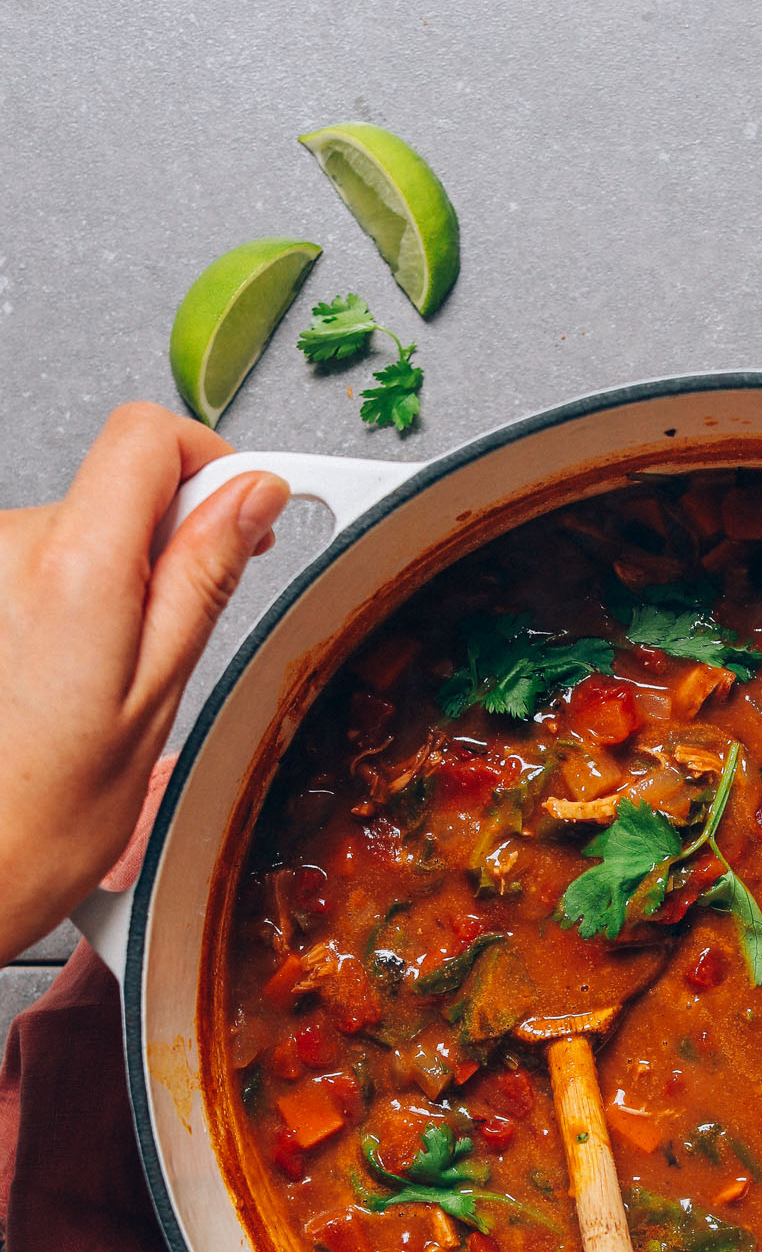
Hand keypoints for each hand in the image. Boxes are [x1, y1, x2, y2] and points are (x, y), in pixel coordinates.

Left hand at [0, 401, 288, 962]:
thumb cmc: (42, 815)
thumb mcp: (156, 698)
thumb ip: (202, 581)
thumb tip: (248, 499)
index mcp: (73, 568)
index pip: (147, 436)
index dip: (206, 466)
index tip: (238, 518)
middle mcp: (8, 549)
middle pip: (113, 491)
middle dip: (156, 552)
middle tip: (162, 648)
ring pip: (72, 539)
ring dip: (100, 593)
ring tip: (92, 687)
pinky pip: (31, 575)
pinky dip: (55, 616)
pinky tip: (49, 688)